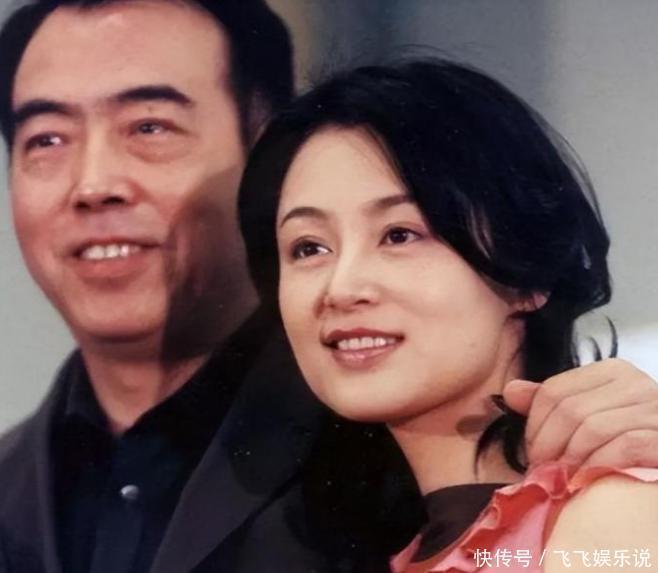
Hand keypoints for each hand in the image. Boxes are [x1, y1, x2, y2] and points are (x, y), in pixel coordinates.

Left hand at [503, 359, 657, 467]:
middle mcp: (635, 383)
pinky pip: (623, 447)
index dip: (534, 426)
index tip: (532, 454)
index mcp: (611, 372)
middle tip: (543, 473)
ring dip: (570, 461)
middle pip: (569, 411)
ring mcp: (655, 409)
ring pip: (592, 429)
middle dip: (548, 446)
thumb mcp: (588, 414)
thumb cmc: (627, 441)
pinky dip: (598, 466)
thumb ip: (550, 401)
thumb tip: (510, 392)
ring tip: (562, 480)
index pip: (553, 391)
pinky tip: (588, 482)